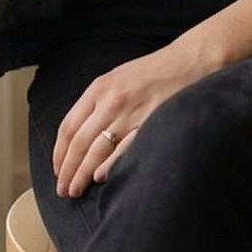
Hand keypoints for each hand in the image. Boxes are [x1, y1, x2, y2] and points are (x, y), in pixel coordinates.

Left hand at [52, 41, 210, 199]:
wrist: (193, 60)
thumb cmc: (156, 70)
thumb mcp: (119, 77)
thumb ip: (99, 101)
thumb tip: (79, 135)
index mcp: (99, 88)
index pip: (68, 127)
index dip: (59, 154)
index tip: (58, 170)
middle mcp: (111, 101)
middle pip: (79, 143)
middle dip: (67, 171)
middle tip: (63, 191)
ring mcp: (131, 113)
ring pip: (96, 151)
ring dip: (82, 175)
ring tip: (76, 191)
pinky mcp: (151, 123)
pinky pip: (124, 149)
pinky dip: (109, 165)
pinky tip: (100, 178)